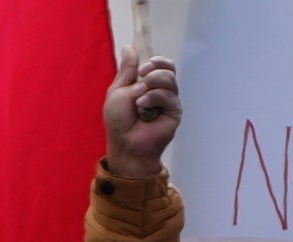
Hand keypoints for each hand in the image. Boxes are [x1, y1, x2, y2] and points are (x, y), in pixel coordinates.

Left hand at [103, 48, 180, 180]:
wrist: (125, 144)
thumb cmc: (119, 122)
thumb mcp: (118, 92)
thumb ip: (127, 71)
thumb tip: (128, 47)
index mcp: (150, 85)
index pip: (162, 65)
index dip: (156, 61)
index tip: (142, 68)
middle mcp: (162, 91)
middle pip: (169, 68)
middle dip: (155, 68)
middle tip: (142, 76)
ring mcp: (170, 101)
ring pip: (170, 79)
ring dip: (151, 84)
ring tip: (139, 98)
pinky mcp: (175, 112)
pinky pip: (169, 95)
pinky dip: (153, 97)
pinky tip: (143, 106)